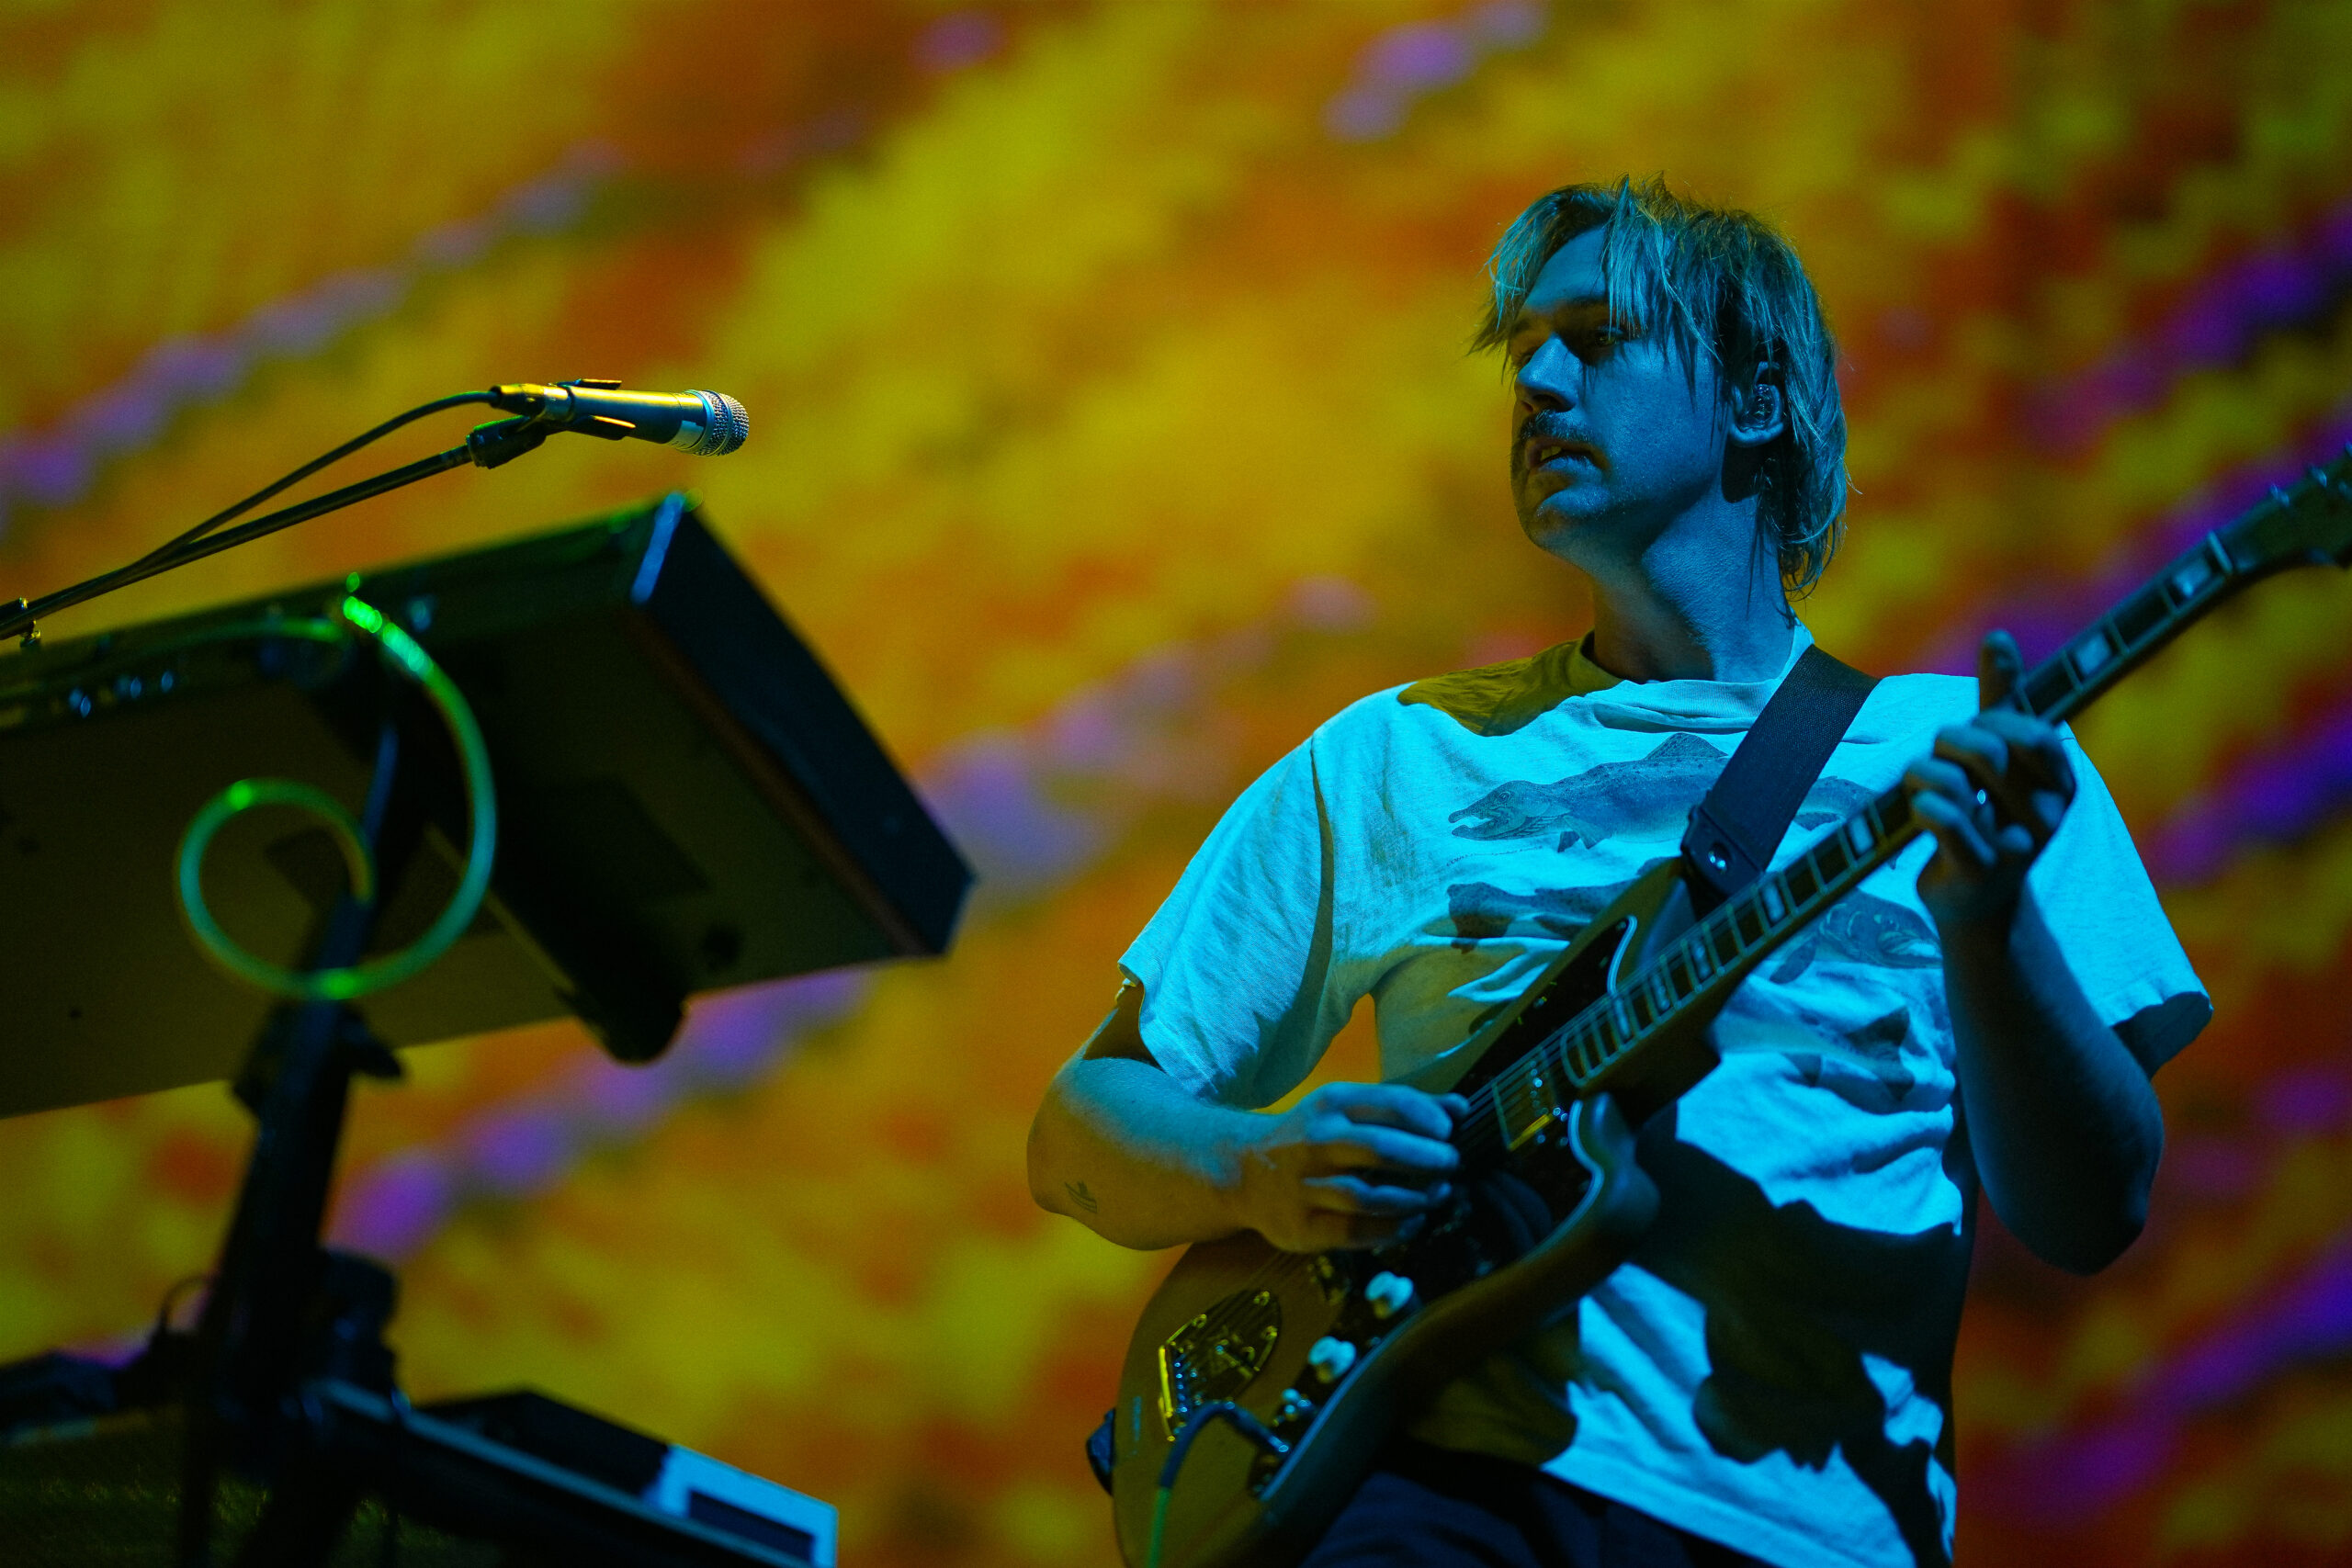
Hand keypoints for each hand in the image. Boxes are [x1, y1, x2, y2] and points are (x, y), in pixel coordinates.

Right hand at [1232, 1081, 1467, 1252]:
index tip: (1449, 1131)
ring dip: (1413, 1200)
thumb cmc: (1310, 1136)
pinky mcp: (1302, 1227)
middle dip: (1426, 1159)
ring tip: (1438, 1196)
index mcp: (1330, 1105)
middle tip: (1451, 1164)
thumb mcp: (1347, 1109)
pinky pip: (1355, 1233)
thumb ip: (1405, 1107)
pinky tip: (1413, 1224)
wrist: (1243, 1172)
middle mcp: (1316, 1143)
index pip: (1389, 1103)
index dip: (1428, 1117)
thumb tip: (1462, 1107)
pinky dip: (1392, 1231)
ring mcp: (1306, 1187)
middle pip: (1380, 1150)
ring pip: (1369, 1198)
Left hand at [1908, 629, 2075, 936]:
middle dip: (1949, 741)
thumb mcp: (2001, 759)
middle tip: (1938, 756)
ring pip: (1954, 781)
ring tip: (1921, 785)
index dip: (1991, 720)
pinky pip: (1942, 821)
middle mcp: (2048, 817)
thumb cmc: (1988, 816)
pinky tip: (1919, 811)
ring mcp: (2014, 848)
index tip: (1975, 730)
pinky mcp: (1976, 874)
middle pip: (1987, 749)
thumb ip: (2002, 700)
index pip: (2031, 729)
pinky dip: (1921, 806)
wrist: (1977, 901)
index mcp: (2062, 785)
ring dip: (1922, 772)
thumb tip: (1996, 636)